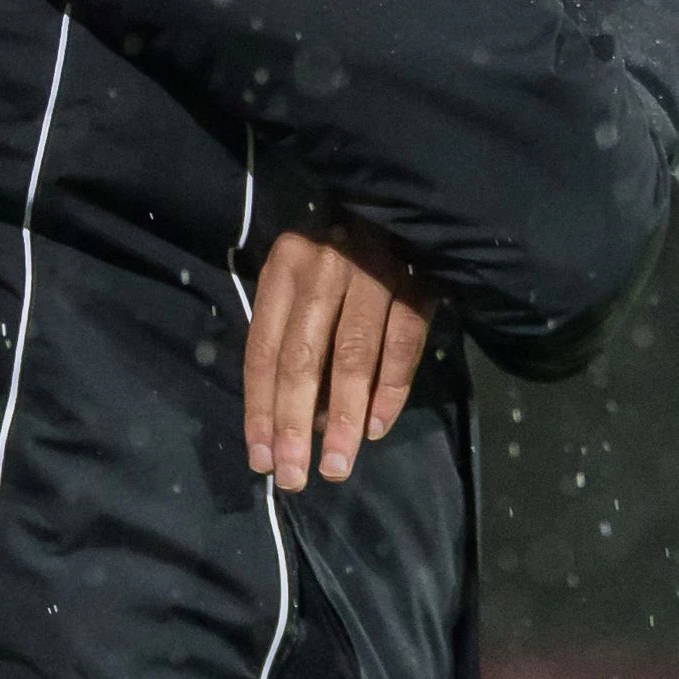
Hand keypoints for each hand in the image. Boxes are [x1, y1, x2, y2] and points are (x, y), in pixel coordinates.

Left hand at [243, 221, 435, 489]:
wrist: (401, 201)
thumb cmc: (339, 249)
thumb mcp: (301, 275)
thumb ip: (290, 333)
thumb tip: (295, 415)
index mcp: (285, 268)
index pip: (264, 350)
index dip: (261, 408)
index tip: (262, 458)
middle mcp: (324, 269)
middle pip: (303, 359)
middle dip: (295, 424)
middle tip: (295, 477)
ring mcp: (373, 274)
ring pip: (353, 358)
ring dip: (345, 419)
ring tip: (338, 466)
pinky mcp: (418, 283)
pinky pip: (402, 346)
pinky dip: (390, 390)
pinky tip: (377, 427)